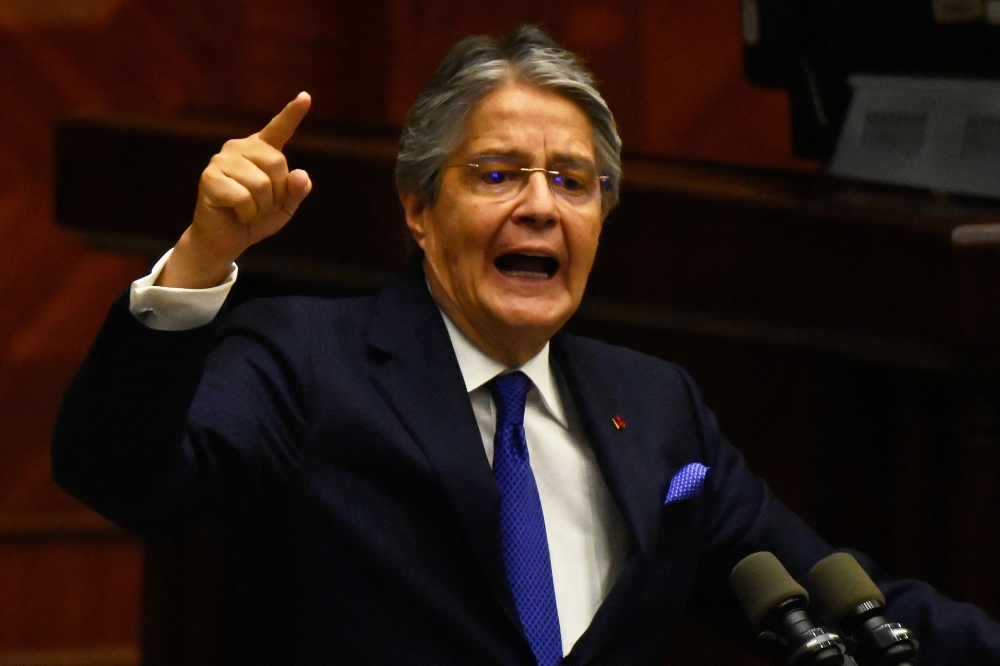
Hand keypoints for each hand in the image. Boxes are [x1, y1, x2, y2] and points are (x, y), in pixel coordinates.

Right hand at [157, 92, 312, 287]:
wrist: (225, 240)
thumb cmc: (255, 219)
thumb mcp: (284, 206)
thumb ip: (296, 190)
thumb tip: (301, 175)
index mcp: (260, 151)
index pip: (279, 129)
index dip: (292, 114)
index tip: (306, 96)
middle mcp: (239, 148)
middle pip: (278, 164)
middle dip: (276, 193)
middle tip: (260, 205)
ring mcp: (221, 160)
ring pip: (261, 184)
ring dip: (260, 206)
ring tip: (247, 210)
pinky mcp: (209, 177)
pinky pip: (243, 197)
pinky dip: (247, 213)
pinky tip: (235, 213)